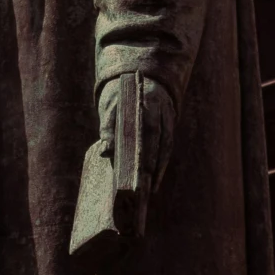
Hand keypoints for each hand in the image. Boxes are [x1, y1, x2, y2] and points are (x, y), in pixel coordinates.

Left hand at [70, 74, 174, 261]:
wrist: (145, 73)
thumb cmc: (122, 95)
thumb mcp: (111, 107)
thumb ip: (108, 127)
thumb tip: (105, 151)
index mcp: (145, 110)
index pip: (145, 140)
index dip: (143, 163)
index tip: (136, 183)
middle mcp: (161, 118)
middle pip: (155, 152)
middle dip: (148, 176)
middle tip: (139, 200)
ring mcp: (168, 124)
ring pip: (163, 154)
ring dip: (155, 176)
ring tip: (145, 198)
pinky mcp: (169, 129)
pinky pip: (165, 152)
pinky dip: (159, 168)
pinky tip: (151, 185)